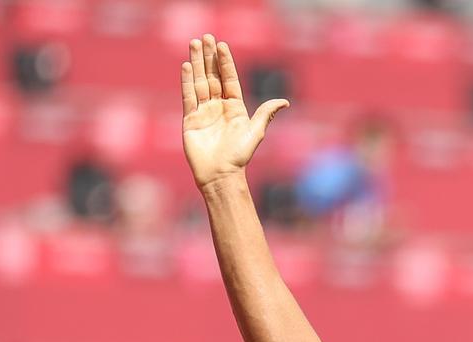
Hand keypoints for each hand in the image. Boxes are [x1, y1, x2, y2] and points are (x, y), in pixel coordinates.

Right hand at [181, 34, 289, 189]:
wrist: (220, 174)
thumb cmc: (239, 155)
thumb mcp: (255, 131)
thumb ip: (266, 113)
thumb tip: (285, 101)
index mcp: (235, 107)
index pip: (229, 79)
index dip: (226, 62)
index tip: (222, 44)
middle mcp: (219, 106)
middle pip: (213, 76)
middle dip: (209, 56)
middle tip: (205, 36)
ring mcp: (204, 111)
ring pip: (199, 82)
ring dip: (197, 62)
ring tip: (194, 43)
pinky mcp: (190, 119)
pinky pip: (188, 96)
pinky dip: (187, 80)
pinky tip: (187, 65)